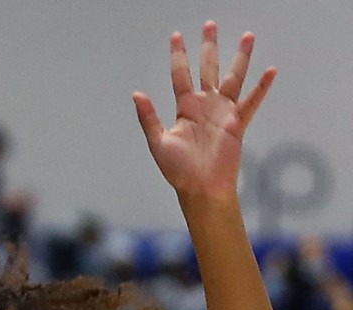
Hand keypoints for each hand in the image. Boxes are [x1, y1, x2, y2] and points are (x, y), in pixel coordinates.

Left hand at [133, 21, 275, 199]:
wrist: (200, 188)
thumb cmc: (177, 170)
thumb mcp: (158, 142)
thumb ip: (149, 118)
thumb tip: (136, 94)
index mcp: (185, 108)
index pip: (181, 75)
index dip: (178, 56)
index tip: (176, 36)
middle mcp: (205, 105)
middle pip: (208, 69)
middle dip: (209, 47)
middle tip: (210, 24)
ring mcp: (223, 112)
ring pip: (233, 77)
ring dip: (240, 58)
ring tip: (248, 36)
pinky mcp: (238, 123)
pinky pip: (252, 101)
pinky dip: (261, 87)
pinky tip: (270, 71)